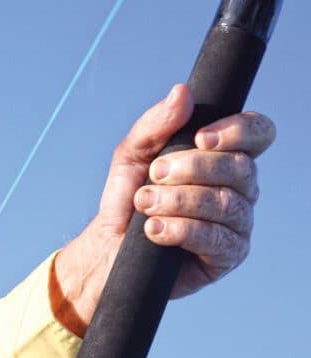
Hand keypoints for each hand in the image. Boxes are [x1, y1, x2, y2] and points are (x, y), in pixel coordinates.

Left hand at [55, 83, 275, 327]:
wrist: (108, 246)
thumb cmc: (126, 198)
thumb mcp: (132, 154)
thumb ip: (156, 124)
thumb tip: (182, 93)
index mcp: (225, 156)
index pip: (258, 133)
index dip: (238, 132)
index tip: (199, 138)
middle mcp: (239, 187)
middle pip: (240, 168)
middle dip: (191, 169)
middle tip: (153, 175)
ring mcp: (236, 222)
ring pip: (225, 203)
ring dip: (178, 201)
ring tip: (144, 204)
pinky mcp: (227, 254)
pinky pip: (215, 239)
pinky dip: (180, 230)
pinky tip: (153, 230)